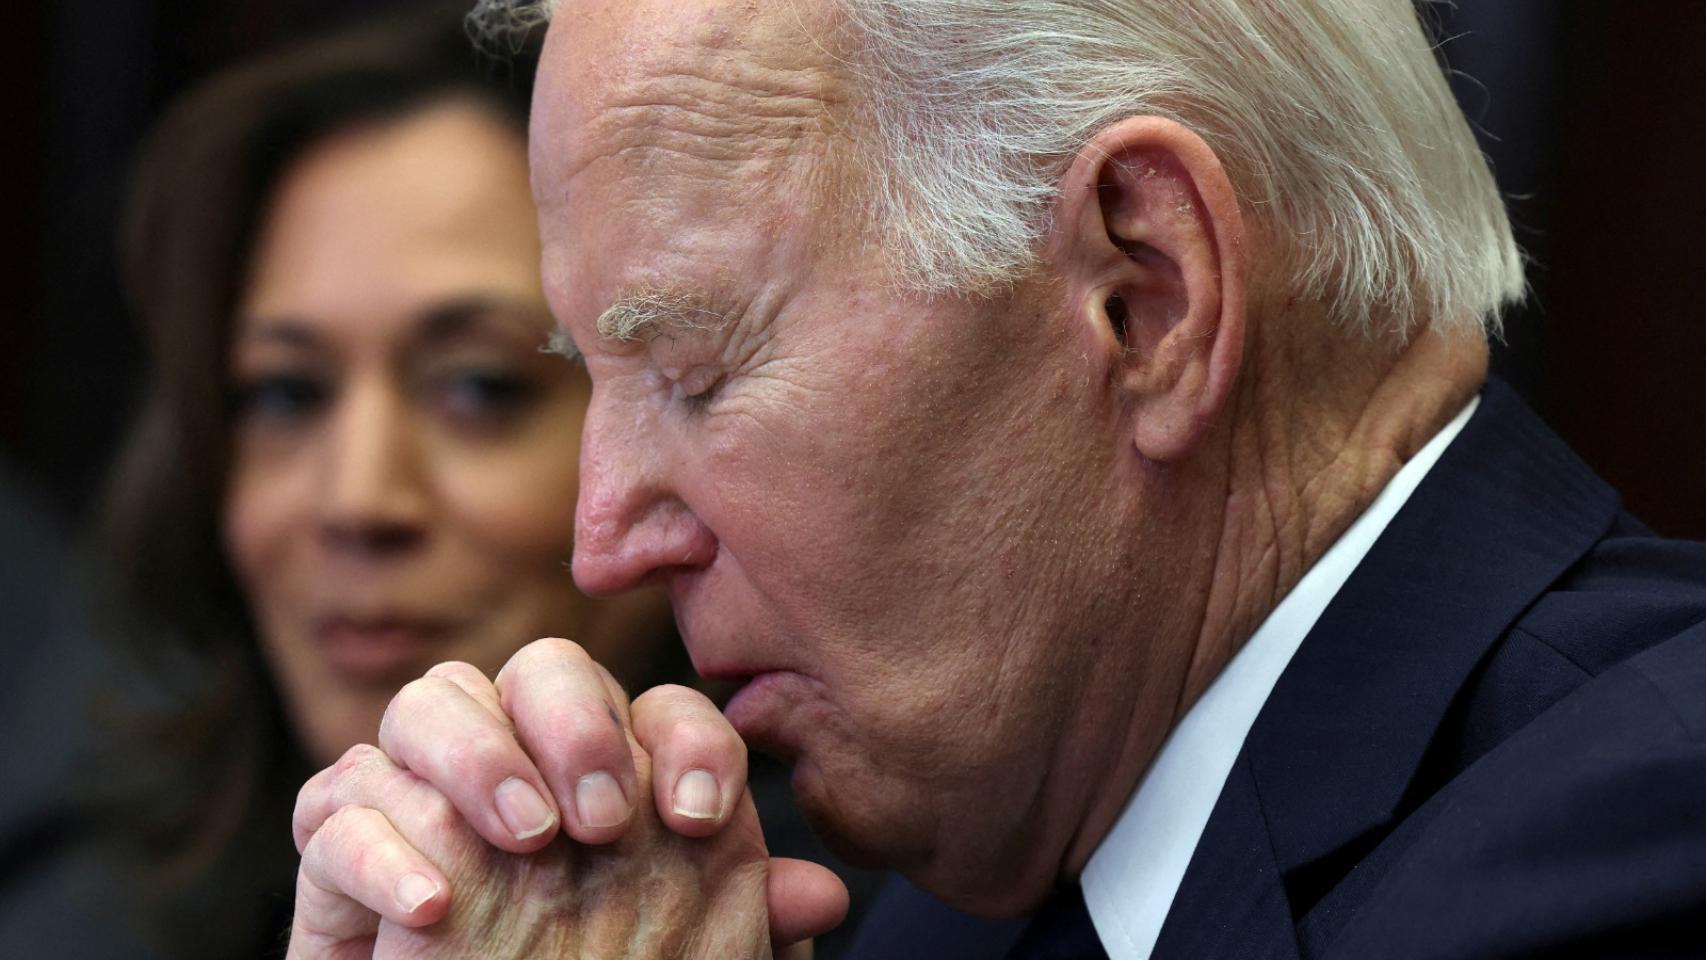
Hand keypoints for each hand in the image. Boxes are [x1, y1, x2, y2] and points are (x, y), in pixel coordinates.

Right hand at [286, 638, 846, 957]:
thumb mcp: (686, 957)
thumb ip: (743, 913)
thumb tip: (821, 891)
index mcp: (609, 766)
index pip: (653, 706)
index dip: (683, 741)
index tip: (698, 817)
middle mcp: (517, 754)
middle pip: (535, 667)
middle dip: (572, 724)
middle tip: (600, 819)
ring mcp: (422, 789)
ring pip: (428, 703)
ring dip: (478, 758)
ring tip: (525, 840)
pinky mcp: (341, 844)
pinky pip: (335, 806)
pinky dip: (383, 847)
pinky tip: (433, 907)